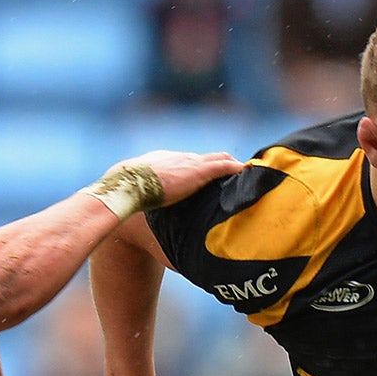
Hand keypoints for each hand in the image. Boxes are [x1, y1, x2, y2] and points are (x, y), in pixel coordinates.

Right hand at [126, 149, 243, 206]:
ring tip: (247, 174)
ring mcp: (190, 163)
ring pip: (218, 159)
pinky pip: (224, 166)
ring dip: (232, 166)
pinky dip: (236, 168)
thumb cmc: (129, 193)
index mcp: (167, 162)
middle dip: (222, 163)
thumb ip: (147, 198)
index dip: (203, 168)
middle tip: (236, 174)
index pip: (190, 162)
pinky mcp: (199, 171)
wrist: (129, 183)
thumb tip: (143, 217)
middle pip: (207, 158)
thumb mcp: (140, 192)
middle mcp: (181, 159)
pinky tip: (247, 172)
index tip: (212, 176)